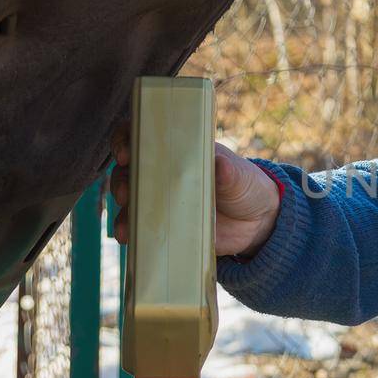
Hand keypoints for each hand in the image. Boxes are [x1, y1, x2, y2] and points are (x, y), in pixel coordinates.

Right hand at [111, 128, 280, 258]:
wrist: (257, 223)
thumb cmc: (246, 186)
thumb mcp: (240, 176)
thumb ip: (229, 172)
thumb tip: (220, 165)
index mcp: (178, 151)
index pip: (143, 137)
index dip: (126, 140)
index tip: (125, 153)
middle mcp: (163, 173)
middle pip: (128, 171)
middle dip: (120, 181)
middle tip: (125, 194)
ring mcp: (161, 201)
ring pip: (130, 203)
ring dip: (122, 214)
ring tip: (125, 229)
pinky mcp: (165, 227)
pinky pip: (141, 228)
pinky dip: (132, 233)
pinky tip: (130, 240)